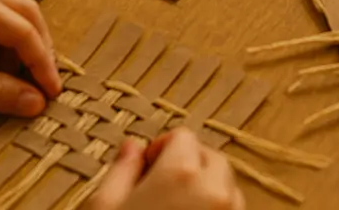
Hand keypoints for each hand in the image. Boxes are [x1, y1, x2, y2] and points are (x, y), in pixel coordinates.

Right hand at [87, 128, 243, 209]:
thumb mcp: (106, 207)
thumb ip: (121, 171)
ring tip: (174, 205)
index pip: (183, 136)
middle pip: (210, 157)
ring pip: (225, 184)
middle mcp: (215, 189)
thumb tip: (132, 146)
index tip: (146, 166)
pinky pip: (232, 207)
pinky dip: (215, 207)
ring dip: (204, 187)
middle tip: (160, 186)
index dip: (162, 148)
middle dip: (188, 164)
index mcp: (181, 173)